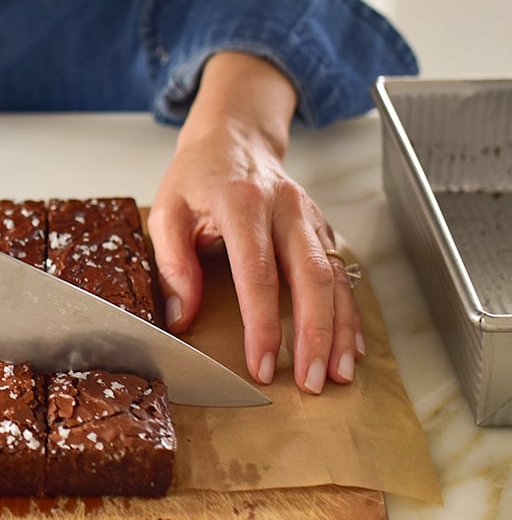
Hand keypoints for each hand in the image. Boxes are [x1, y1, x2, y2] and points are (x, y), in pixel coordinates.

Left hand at [146, 52, 363, 393]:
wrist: (234, 137)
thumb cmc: (197, 177)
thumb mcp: (167, 210)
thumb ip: (172, 262)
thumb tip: (180, 316)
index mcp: (242, 202)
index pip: (258, 273)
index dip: (263, 323)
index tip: (262, 365)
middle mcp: (285, 209)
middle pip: (311, 277)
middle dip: (316, 335)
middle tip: (313, 382)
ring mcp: (309, 218)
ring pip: (335, 277)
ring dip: (341, 330)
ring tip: (340, 374)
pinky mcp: (321, 228)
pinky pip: (342, 273)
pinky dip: (350, 312)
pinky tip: (352, 346)